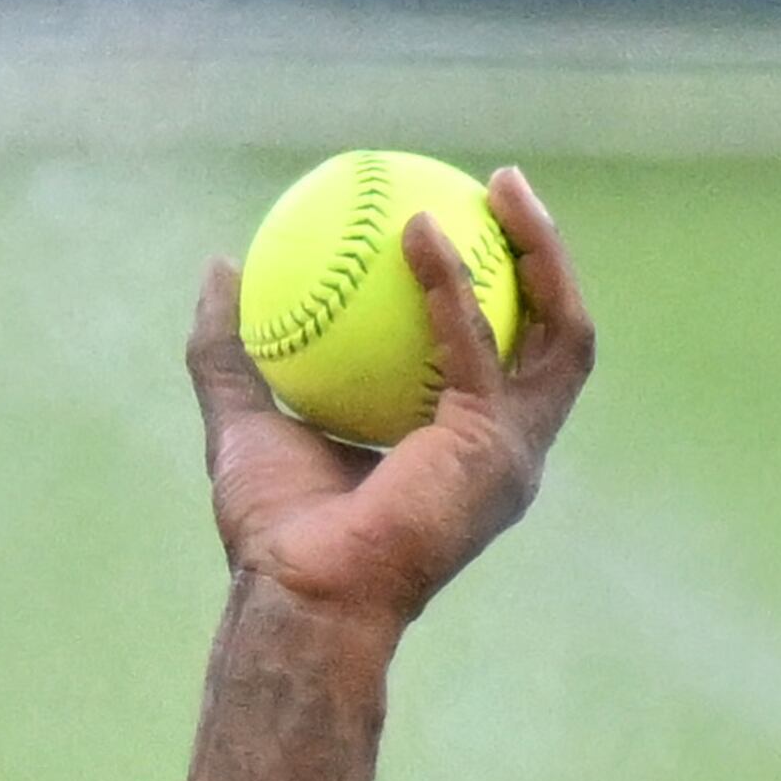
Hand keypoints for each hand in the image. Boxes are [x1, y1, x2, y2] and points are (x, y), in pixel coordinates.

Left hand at [187, 167, 594, 636]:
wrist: (297, 593)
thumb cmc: (274, 532)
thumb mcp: (245, 420)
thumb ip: (232, 348)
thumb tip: (220, 268)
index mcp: (466, 447)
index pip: (505, 351)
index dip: (500, 280)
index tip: (463, 213)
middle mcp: (508, 451)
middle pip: (558, 333)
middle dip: (546, 254)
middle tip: (498, 187)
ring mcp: (512, 454)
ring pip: (560, 333)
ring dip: (539, 254)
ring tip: (499, 189)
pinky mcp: (494, 451)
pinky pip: (478, 348)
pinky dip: (453, 287)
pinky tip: (419, 234)